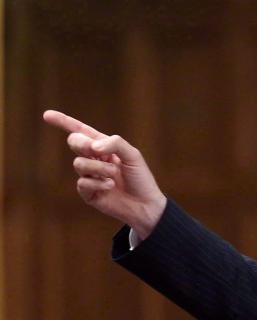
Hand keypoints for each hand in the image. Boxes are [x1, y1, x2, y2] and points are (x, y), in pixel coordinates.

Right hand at [43, 110, 166, 239]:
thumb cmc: (140, 178)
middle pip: (75, 142)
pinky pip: (82, 182)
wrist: (145, 204)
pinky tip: (110, 186)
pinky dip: (98, 182)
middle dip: (84, 144)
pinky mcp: (88, 192)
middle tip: (98, 151)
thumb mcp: (133, 155)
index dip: (63, 122)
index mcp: (104, 146)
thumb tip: (93, 146)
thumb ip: (115, 144)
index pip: (81, 131)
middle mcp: (94, 159)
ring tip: (113, 173)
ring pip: (79, 163)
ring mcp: (89, 175)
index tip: (47, 115)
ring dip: (98, 167)